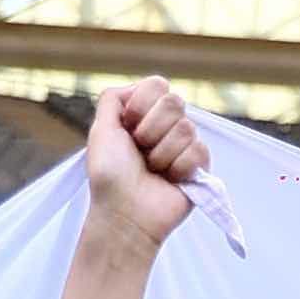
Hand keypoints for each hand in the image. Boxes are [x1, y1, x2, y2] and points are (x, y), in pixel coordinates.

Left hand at [85, 78, 204, 247]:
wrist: (124, 213)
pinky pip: (199, 150)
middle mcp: (164, 126)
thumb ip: (112, 99)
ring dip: (162, 153)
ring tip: (152, 170)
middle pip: (174, 101)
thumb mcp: (100, 130)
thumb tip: (134, 87)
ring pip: (186, 128)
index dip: (142, 105)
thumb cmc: (109, 177)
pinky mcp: (199, 166)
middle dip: (151, 129)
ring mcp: (183, 145)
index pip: (158, 85)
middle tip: (140, 151)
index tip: (128, 128)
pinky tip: (169, 180)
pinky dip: (178, 168)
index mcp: (142, 115)